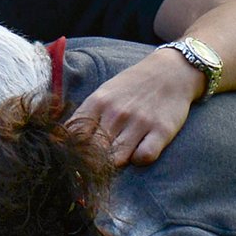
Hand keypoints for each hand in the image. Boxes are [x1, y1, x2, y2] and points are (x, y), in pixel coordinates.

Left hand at [68, 48, 203, 166]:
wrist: (171, 71)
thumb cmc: (132, 86)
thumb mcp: (104, 93)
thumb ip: (86, 116)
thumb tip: (64, 142)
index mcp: (98, 102)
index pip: (74, 136)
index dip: (72, 151)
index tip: (76, 158)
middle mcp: (116, 113)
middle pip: (93, 152)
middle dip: (92, 163)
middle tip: (97, 164)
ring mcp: (139, 122)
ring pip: (117, 159)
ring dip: (115, 163)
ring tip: (119, 157)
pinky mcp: (161, 130)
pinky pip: (144, 157)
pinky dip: (140, 159)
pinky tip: (140, 151)